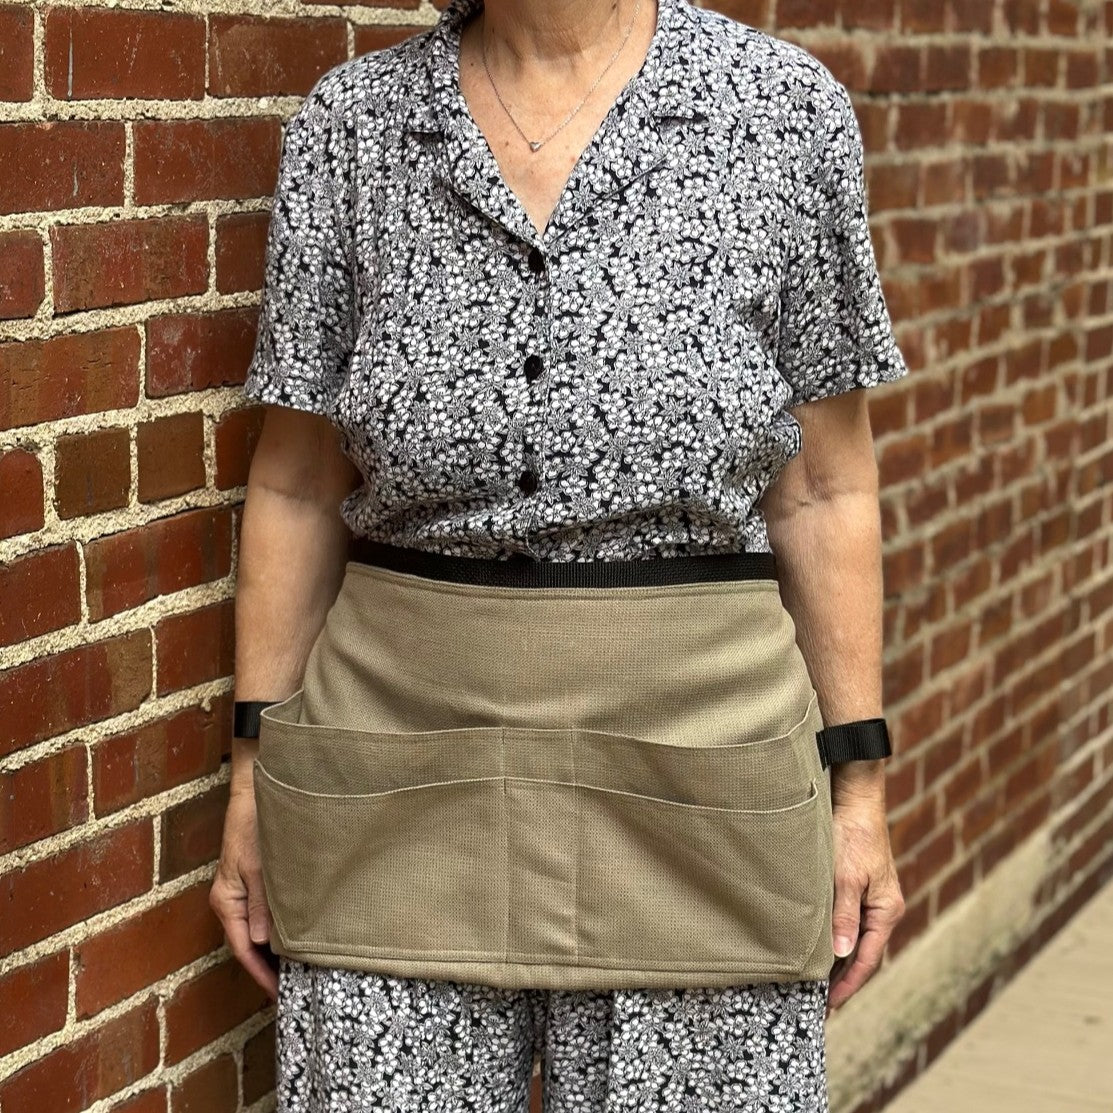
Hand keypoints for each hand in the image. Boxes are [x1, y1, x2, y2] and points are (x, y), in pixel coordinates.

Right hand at [210, 785, 278, 1002]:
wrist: (257, 791)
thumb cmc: (255, 824)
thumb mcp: (259, 865)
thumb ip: (261, 903)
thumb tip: (260, 942)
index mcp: (226, 900)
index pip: (242, 948)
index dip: (261, 973)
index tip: (279, 994)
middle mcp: (231, 901)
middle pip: (248, 944)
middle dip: (269, 966)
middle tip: (296, 988)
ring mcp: (243, 891)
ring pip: (258, 930)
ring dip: (276, 949)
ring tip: (300, 970)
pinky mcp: (256, 881)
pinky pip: (266, 914)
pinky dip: (279, 928)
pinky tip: (298, 935)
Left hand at [826, 796, 904, 1016]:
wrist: (855, 801)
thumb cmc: (852, 837)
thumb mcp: (845, 877)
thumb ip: (844, 916)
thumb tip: (841, 954)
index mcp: (886, 911)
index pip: (867, 960)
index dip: (847, 985)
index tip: (829, 1006)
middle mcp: (883, 910)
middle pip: (863, 954)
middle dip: (842, 979)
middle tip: (817, 1003)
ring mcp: (872, 900)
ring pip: (854, 940)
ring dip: (838, 961)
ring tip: (814, 983)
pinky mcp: (859, 889)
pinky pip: (849, 923)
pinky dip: (836, 940)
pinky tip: (819, 947)